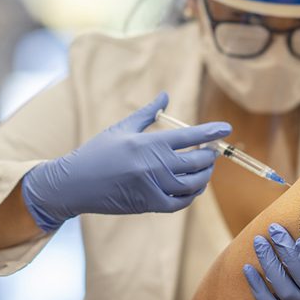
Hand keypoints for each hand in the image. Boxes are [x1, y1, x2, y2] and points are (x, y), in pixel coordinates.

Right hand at [21, 92, 229, 231]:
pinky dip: (192, 195)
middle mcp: (154, 165)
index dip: (211, 131)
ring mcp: (153, 186)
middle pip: (197, 161)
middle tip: (211, 151)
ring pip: (193, 183)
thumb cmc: (97, 153)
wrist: (72, 184)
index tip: (226, 128)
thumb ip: (147, 112)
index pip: (189, 135)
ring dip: (205, 175)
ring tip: (205, 168)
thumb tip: (165, 95)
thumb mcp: (121, 129)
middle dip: (210, 155)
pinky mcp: (149, 204)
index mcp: (148, 143)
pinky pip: (181, 202)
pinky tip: (193, 187)